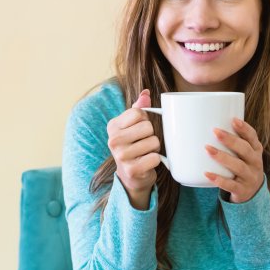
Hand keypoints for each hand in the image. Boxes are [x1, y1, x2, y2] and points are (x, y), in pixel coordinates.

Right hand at [107, 89, 160, 209]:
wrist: (131, 176)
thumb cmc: (134, 146)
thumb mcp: (133, 126)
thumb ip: (139, 108)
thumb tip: (145, 93)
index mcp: (113, 126)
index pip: (139, 112)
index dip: (146, 120)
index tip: (140, 129)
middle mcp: (113, 140)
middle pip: (148, 127)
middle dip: (152, 135)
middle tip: (145, 144)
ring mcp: (121, 156)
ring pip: (153, 142)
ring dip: (154, 148)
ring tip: (146, 153)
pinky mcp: (131, 170)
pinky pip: (155, 158)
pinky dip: (156, 160)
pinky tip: (147, 163)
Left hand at [204, 118, 264, 202]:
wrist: (251, 192)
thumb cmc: (241, 165)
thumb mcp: (242, 153)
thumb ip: (229, 141)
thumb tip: (200, 125)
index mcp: (255, 150)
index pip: (253, 137)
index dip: (244, 129)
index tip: (233, 120)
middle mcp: (256, 163)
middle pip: (246, 150)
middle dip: (231, 140)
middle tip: (215, 132)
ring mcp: (250, 177)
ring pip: (239, 167)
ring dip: (223, 157)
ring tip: (208, 149)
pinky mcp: (242, 191)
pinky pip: (231, 185)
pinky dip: (219, 180)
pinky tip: (207, 174)